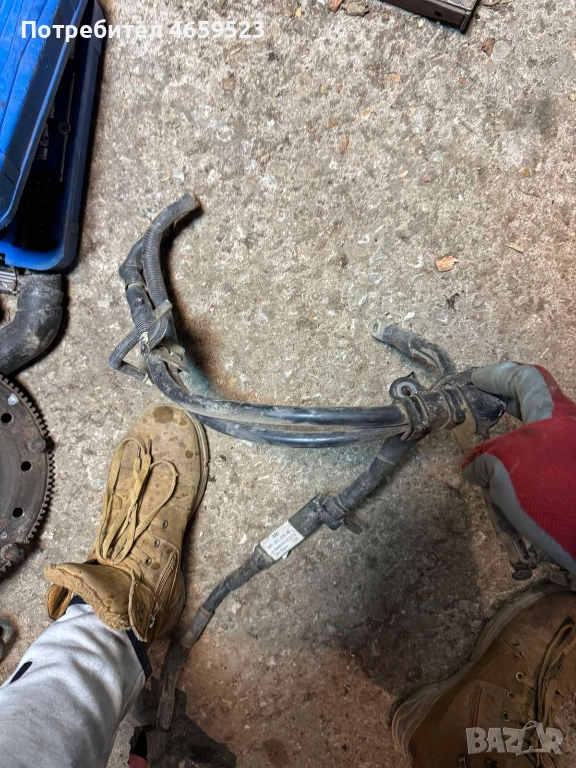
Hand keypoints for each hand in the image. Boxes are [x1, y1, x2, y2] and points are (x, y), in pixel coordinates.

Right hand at [463, 363, 575, 573]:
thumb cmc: (549, 488)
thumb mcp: (503, 465)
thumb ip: (483, 459)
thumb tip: (474, 468)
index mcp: (555, 412)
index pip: (525, 379)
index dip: (498, 376)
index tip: (476, 380)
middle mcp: (570, 427)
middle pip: (535, 405)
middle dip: (506, 406)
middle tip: (483, 407)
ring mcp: (571, 453)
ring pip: (536, 441)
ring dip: (510, 452)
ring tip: (489, 468)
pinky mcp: (571, 480)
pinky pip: (543, 468)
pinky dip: (521, 477)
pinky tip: (508, 501)